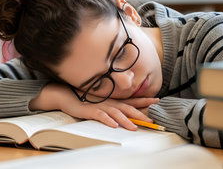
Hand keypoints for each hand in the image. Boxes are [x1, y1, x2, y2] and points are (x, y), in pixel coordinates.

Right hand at [29, 83, 158, 130]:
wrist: (65, 94)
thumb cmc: (83, 98)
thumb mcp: (100, 102)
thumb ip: (111, 105)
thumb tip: (123, 112)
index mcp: (112, 100)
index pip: (131, 100)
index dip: (144, 100)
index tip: (157, 99)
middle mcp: (108, 102)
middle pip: (126, 108)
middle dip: (139, 113)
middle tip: (150, 120)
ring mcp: (99, 105)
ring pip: (115, 113)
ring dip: (125, 120)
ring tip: (134, 127)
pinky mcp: (89, 110)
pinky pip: (99, 115)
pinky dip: (107, 120)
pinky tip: (113, 125)